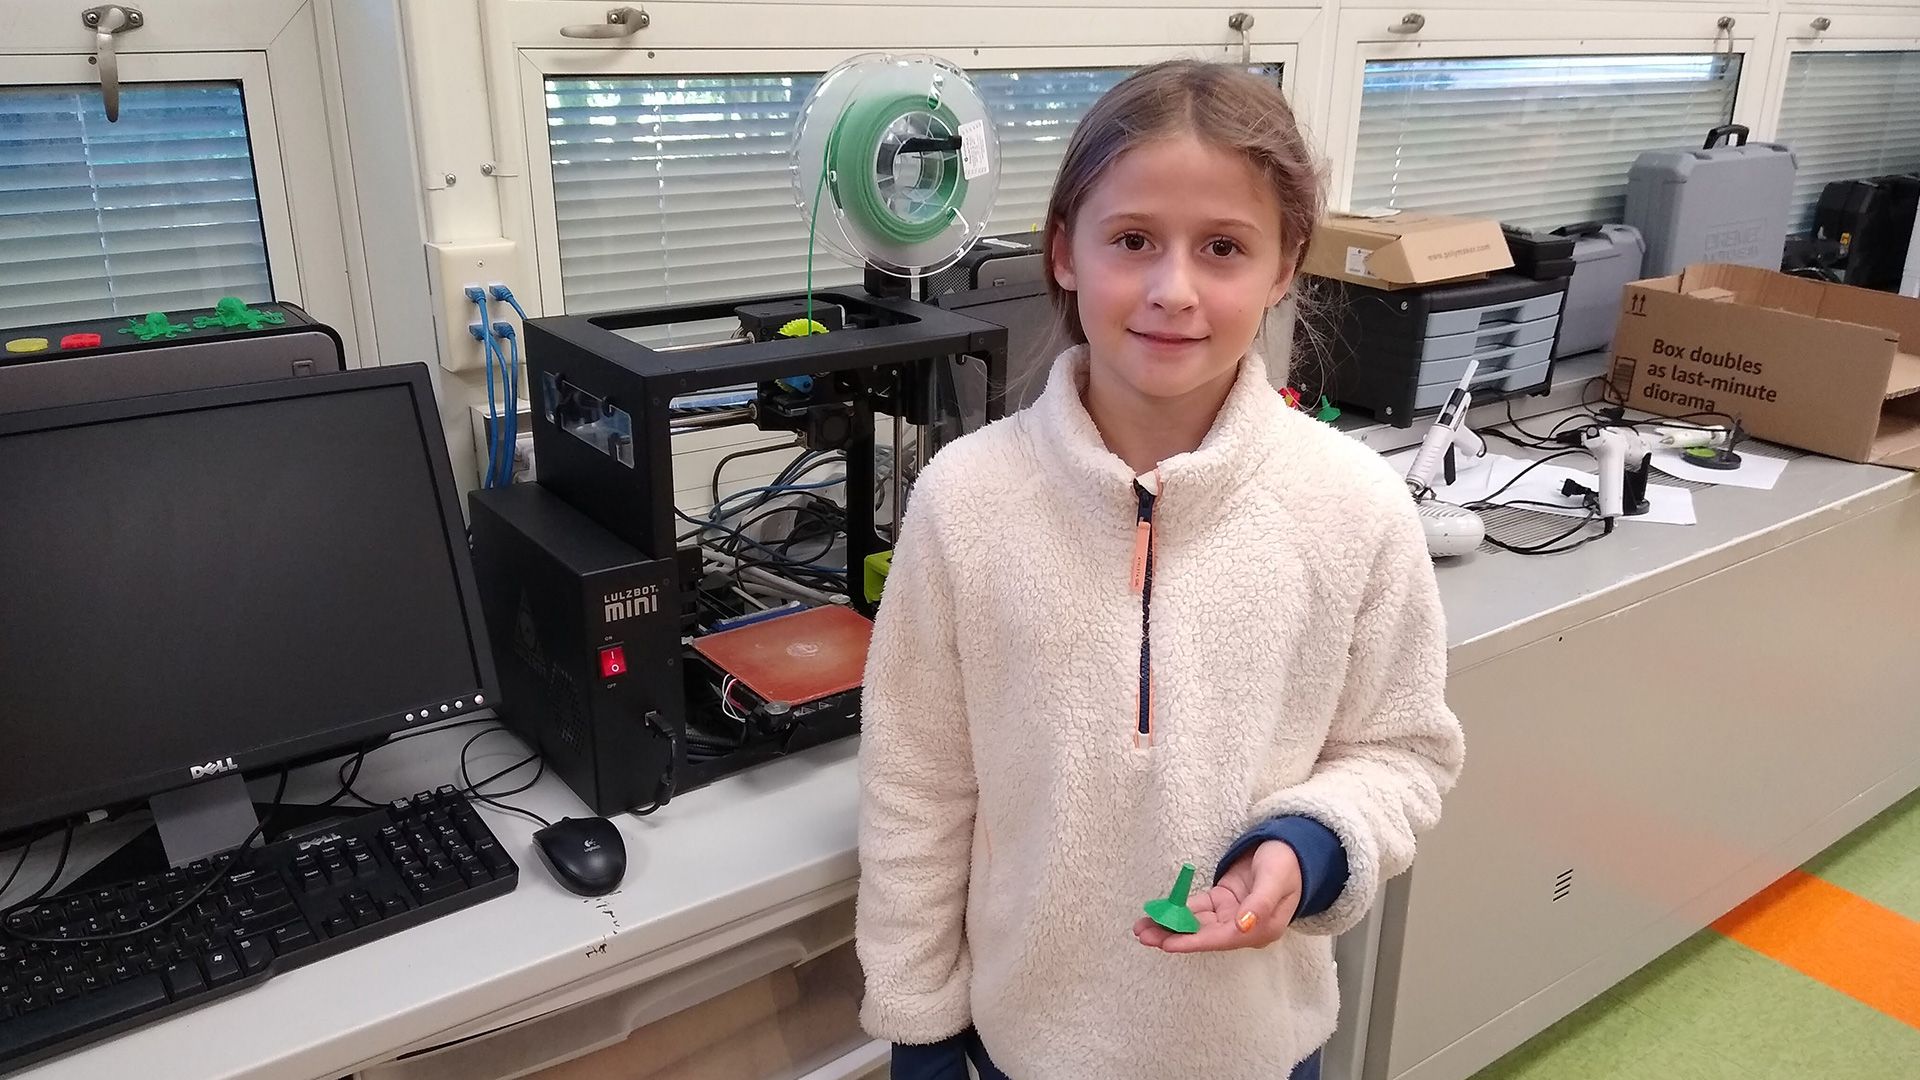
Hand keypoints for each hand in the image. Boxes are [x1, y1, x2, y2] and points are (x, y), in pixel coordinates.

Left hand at [1133, 840, 1300, 953]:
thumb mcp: (1276, 879)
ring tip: (1142, 928)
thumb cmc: (1289, 864)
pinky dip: (1178, 911)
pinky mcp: (1223, 902)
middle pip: (1204, 935)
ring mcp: (1232, 915)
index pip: (1221, 938)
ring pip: (1197, 924)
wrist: (1293, 848)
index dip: (1193, 941)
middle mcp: (1244, 927)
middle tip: (1143, 935)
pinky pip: (1197, 910)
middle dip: (1173, 936)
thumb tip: (1244, 925)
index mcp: (1261, 928)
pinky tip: (1159, 913)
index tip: (1168, 943)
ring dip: (1170, 925)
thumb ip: (1260, 902)